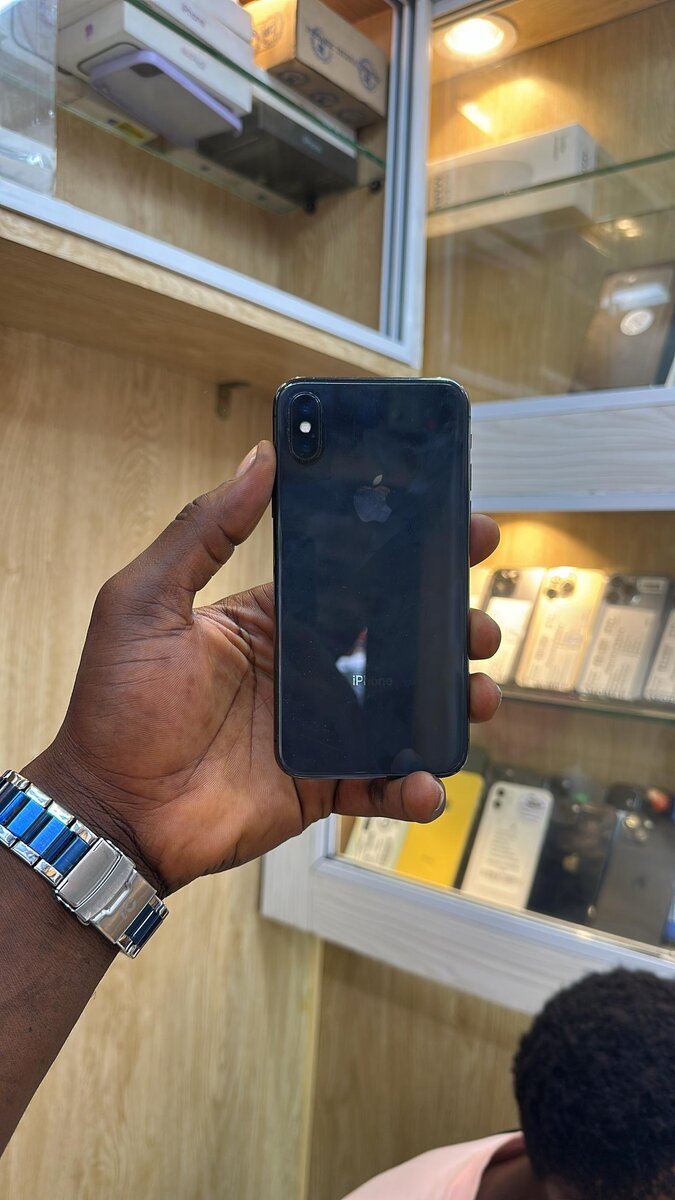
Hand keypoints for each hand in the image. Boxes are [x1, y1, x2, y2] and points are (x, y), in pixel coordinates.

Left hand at [27, 442, 500, 894]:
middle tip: (481, 624)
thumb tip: (258, 460)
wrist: (110, 811)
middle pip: (396, 641)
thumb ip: (201, 531)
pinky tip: (426, 780)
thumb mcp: (145, 602)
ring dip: (450, 701)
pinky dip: (414, 784)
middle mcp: (303, 670)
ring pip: (404, 710)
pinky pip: (382, 782)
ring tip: (476, 695)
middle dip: (448, 629)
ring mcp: (318, 730)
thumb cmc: (116, 707)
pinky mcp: (322, 785)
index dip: (408, 556)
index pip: (354, 577)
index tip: (459, 532)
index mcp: (271, 619)